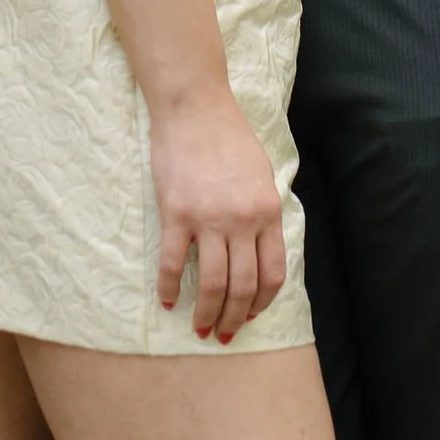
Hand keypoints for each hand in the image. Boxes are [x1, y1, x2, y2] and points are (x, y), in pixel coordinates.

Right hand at [149, 87, 287, 343]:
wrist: (194, 105)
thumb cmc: (229, 136)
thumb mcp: (261, 173)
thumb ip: (264, 212)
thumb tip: (262, 250)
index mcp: (267, 211)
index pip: (272, 274)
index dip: (261, 302)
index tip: (249, 315)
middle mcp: (242, 220)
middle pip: (242, 286)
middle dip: (233, 318)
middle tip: (222, 334)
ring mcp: (208, 218)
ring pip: (211, 283)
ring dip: (206, 313)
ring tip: (199, 327)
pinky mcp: (176, 213)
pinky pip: (173, 263)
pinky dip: (169, 288)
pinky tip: (167, 301)